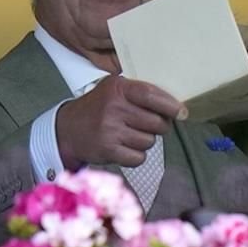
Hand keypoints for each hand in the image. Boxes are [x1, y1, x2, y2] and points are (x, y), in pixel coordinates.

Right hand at [56, 76, 186, 168]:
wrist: (66, 130)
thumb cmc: (96, 109)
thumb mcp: (112, 90)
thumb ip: (139, 92)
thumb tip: (174, 104)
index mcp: (117, 89)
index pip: (152, 95)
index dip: (171, 105)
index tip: (181, 113)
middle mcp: (113, 107)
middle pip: (156, 122)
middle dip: (157, 127)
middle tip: (146, 125)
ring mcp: (110, 129)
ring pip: (149, 141)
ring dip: (144, 141)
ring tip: (128, 136)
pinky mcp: (108, 150)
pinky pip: (139, 157)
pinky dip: (135, 156)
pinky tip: (124, 148)